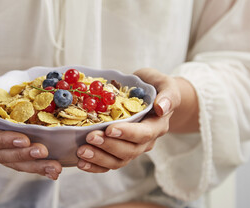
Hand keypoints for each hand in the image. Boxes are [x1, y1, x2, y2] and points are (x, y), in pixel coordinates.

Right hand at [0, 60, 62, 179]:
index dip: (4, 141)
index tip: (24, 139)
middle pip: (3, 154)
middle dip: (24, 155)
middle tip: (44, 152)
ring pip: (15, 160)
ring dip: (35, 166)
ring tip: (55, 168)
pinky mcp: (10, 144)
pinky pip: (23, 157)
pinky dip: (38, 164)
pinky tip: (54, 168)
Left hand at [76, 68, 198, 172]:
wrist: (152, 95)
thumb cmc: (156, 86)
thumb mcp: (165, 84)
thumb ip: (168, 94)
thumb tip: (162, 107)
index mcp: (157, 125)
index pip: (144, 134)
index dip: (127, 134)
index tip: (110, 129)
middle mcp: (146, 141)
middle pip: (129, 150)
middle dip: (108, 145)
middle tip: (90, 137)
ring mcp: (132, 147)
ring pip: (118, 160)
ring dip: (99, 158)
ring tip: (82, 151)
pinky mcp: (120, 151)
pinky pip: (109, 163)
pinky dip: (95, 165)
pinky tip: (82, 162)